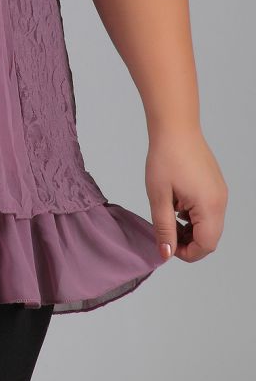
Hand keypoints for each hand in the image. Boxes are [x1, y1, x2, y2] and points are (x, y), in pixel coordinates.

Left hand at [145, 126, 227, 262]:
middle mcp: (220, 201)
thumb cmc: (166, 157)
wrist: (175, 127)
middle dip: (188, 242)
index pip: (205, 245)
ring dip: (191, 228)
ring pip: (210, 224)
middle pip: (210, 237)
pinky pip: (210, 210)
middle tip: (166, 232)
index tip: (167, 246)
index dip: (186, 253)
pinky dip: (195, 215)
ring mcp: (220, 192)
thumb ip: (163, 227)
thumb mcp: (159, 195)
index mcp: (209, 206)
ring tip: (169, 214)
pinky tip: (177, 203)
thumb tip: (166, 253)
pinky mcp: (216, 184)